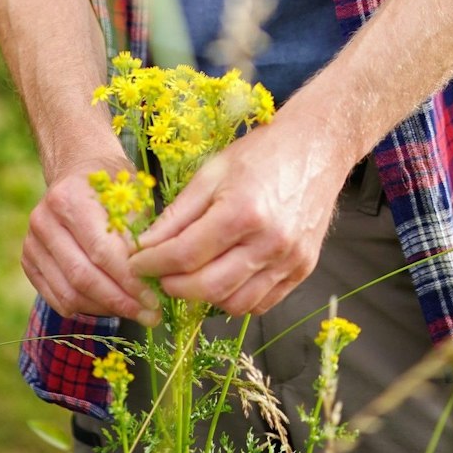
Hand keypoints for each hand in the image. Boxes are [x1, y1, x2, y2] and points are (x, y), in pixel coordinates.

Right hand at [22, 157, 160, 325]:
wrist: (77, 171)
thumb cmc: (112, 184)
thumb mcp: (132, 194)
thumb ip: (140, 232)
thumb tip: (153, 278)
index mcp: (69, 197)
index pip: (101, 250)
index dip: (129, 280)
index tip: (155, 299)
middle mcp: (43, 220)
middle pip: (83, 276)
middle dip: (120, 301)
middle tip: (149, 315)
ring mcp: (31, 242)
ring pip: (69, 293)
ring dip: (105, 309)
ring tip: (133, 311)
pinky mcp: (28, 261)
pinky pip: (58, 298)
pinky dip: (87, 308)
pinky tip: (110, 304)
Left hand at [128, 117, 348, 315]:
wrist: (315, 149)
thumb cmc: (260, 154)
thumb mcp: (211, 172)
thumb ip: (178, 213)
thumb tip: (146, 245)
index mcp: (242, 211)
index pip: (186, 254)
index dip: (154, 264)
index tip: (137, 263)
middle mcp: (269, 241)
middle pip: (209, 288)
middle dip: (175, 287)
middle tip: (160, 275)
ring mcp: (289, 259)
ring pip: (236, 304)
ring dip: (205, 297)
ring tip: (192, 276)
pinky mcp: (303, 269)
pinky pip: (262, 303)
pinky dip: (236, 299)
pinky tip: (224, 278)